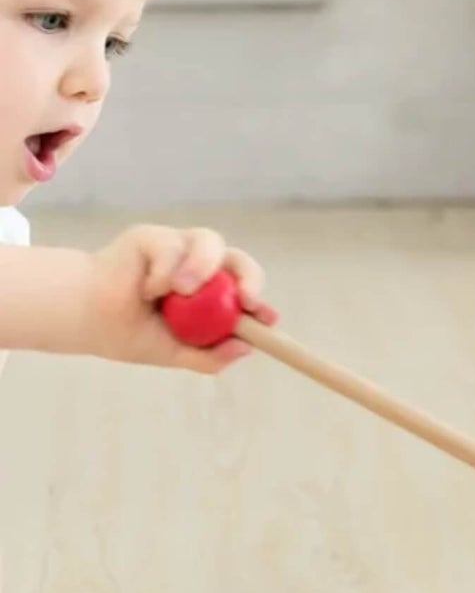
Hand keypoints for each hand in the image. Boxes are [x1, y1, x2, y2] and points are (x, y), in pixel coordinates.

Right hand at [87, 223, 277, 372]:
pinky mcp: (153, 237)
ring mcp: (179, 248)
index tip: (266, 318)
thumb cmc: (134, 333)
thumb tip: (244, 349)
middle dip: (250, 277)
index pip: (246, 291)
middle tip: (244, 300)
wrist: (89, 321)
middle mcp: (202, 267)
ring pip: (210, 242)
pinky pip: (171, 245)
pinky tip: (148, 291)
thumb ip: (209, 355)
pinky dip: (164, 272)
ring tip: (181, 293)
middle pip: (239, 261)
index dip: (261, 301)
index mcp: (213, 295)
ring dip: (202, 268)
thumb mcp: (176, 353)